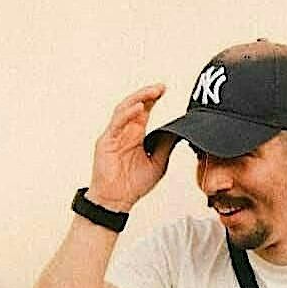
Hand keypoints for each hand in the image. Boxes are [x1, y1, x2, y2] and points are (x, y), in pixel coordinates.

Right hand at [88, 84, 174, 212]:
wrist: (117, 200)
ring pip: (125, 109)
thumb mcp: (158, 163)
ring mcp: (114, 134)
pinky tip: (140, 108)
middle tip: (161, 87)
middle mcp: (125, 131)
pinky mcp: (106, 141)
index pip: (145, 111)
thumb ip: (166, 146)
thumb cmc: (134, 184)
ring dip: (139, 99)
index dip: (153, 99)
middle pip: (135, 105)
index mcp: (136, 134)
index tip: (165, 90)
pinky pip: (117, 123)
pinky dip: (128, 114)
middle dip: (148, 94)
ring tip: (153, 92)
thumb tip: (180, 132)